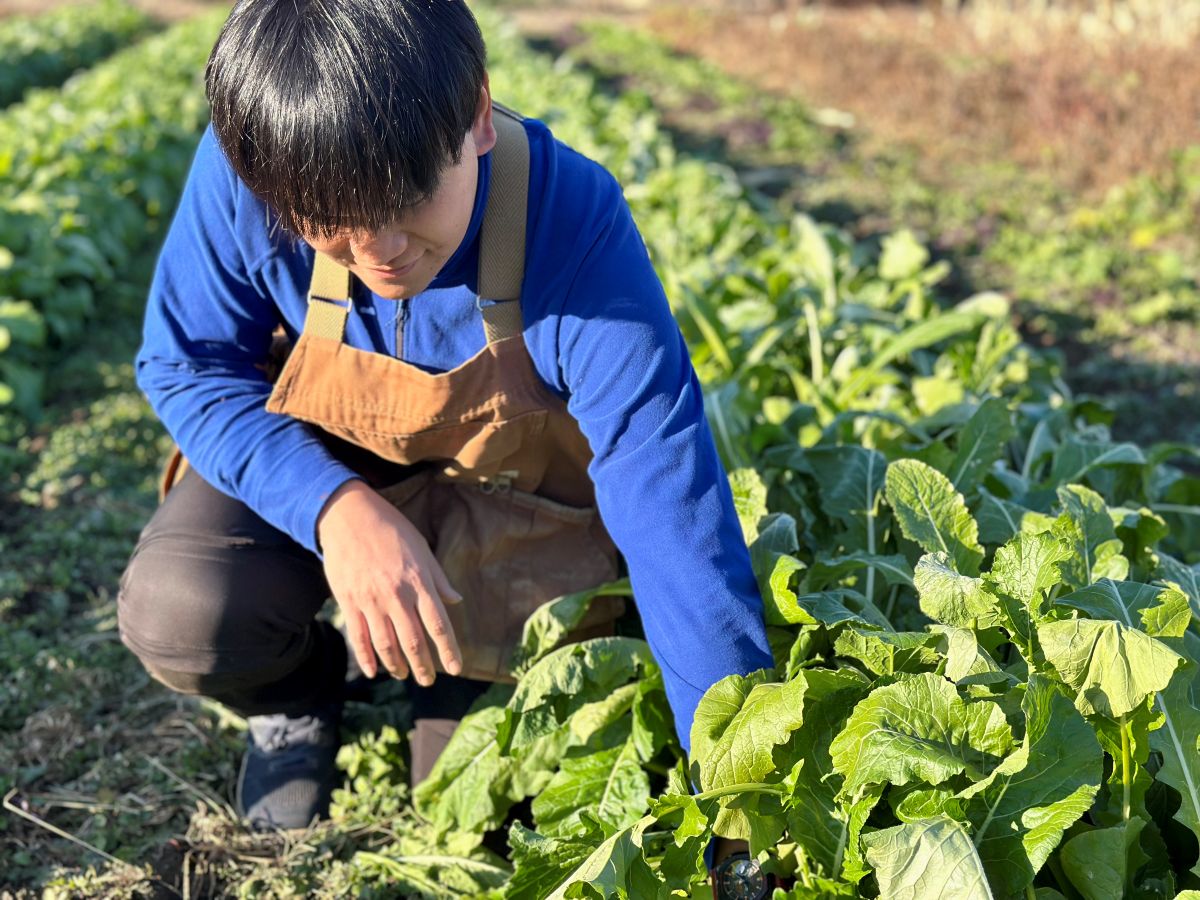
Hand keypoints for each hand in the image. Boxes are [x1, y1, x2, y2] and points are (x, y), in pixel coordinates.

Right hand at [317, 479, 462, 684]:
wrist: (349, 515)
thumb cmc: (391, 530)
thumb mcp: (422, 549)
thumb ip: (439, 579)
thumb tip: (456, 601)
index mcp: (418, 582)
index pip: (438, 624)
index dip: (448, 650)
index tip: (455, 668)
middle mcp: (396, 595)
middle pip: (413, 640)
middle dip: (424, 665)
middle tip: (429, 680)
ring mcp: (370, 599)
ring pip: (386, 644)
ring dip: (397, 665)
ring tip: (405, 675)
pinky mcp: (348, 600)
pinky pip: (358, 636)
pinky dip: (366, 657)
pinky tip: (374, 671)